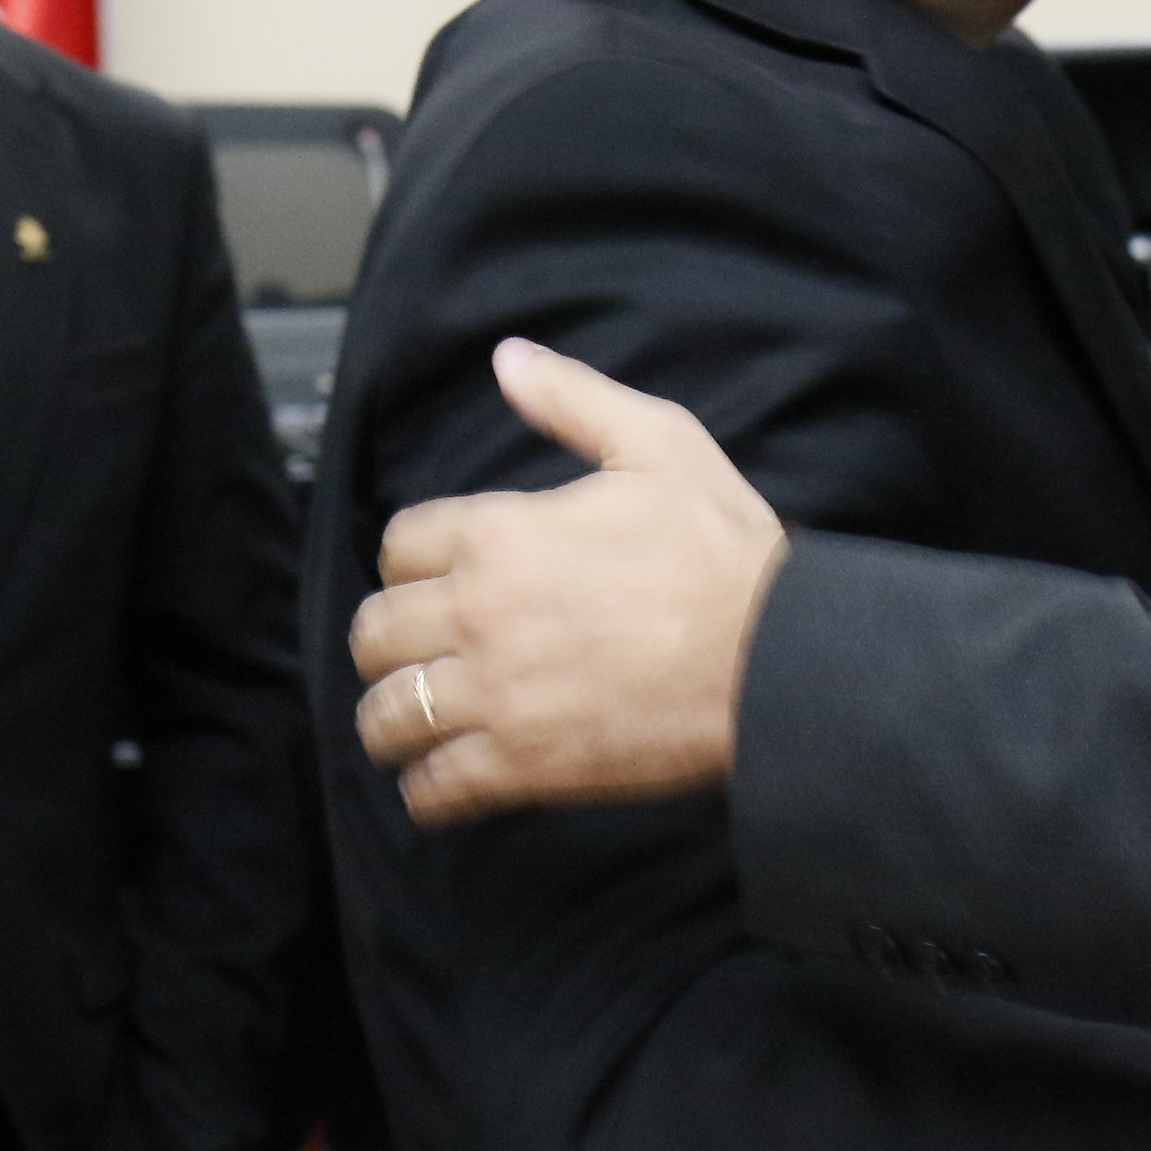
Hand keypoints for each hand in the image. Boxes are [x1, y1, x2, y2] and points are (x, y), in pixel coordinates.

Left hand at [350, 339, 786, 825]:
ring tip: (414, 721)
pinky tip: (444, 779)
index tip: (431, 577)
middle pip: (374, 634)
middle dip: (387, 642)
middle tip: (413, 651)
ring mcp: (499, 694)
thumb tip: (510, 360)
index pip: (398, 546)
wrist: (776, 657)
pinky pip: (435, 788)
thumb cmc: (724, 553)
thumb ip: (572, 400)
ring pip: (390, 715)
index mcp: (502, 534)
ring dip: (393, 718)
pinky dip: (428, 789)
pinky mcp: (525, 764)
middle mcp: (482, 614)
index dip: (411, 560)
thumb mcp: (657, 444)